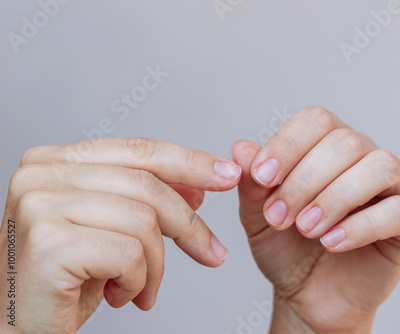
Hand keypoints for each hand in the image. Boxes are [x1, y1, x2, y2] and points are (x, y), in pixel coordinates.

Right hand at [0, 137, 240, 333]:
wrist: (24, 328)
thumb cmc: (68, 280)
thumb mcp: (115, 230)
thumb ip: (147, 201)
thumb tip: (196, 189)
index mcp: (56, 161)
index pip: (139, 150)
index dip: (190, 162)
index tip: (229, 174)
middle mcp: (41, 174)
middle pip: (146, 185)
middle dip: (189, 224)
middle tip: (212, 253)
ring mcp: (40, 205)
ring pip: (143, 221)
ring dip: (157, 265)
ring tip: (142, 289)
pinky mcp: (47, 243)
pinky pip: (128, 253)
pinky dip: (139, 280)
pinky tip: (121, 295)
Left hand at [232, 107, 399, 333]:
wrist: (308, 294)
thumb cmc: (286, 248)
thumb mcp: (258, 215)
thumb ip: (252, 183)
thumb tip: (241, 148)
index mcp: (326, 145)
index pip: (316, 120)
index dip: (287, 144)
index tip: (261, 178)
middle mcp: (363, 157)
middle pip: (345, 142)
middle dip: (305, 181)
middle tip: (279, 218)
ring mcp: (391, 188)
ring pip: (379, 167)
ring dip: (335, 198)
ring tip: (306, 229)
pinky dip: (362, 226)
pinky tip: (332, 244)